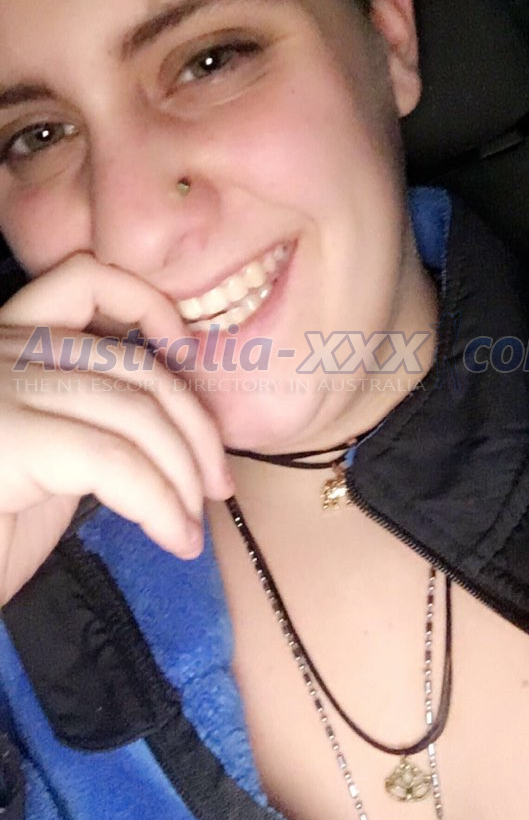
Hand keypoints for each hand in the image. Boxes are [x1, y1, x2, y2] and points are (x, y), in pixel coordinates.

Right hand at [0, 254, 232, 604]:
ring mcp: (0, 387)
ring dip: (183, 474)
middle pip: (131, 363)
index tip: (189, 362)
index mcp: (5, 342)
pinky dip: (161, 503)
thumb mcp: (41, 460)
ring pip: (134, 412)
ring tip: (191, 525)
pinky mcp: (8, 438)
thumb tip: (169, 426)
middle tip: (216, 486)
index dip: (150, 308)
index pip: (86, 281)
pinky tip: (173, 537)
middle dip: (192, 426)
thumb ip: (86, 420)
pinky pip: (115, 461)